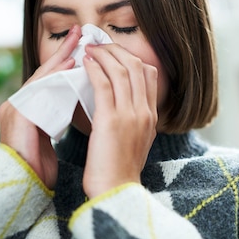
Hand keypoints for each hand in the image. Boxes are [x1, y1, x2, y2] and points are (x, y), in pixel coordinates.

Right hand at [0, 25, 80, 188]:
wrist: (24, 188)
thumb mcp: (50, 133)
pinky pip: (38, 91)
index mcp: (26, 109)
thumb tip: (77, 97)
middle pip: (43, 74)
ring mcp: (14, 109)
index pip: (47, 80)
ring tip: (77, 45)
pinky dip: (55, 78)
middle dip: (62, 52)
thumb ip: (57, 113)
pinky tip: (69, 68)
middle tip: (79, 32)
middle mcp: (16, 105)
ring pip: (41, 79)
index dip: (64, 61)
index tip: (81, 45)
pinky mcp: (18, 116)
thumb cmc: (39, 166)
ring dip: (60, 60)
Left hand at [82, 43, 157, 197]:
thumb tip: (119, 108)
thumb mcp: (134, 143)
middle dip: (116, 50)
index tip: (113, 53)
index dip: (130, 58)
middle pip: (136, 67)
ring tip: (89, 48)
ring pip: (121, 71)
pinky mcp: (112, 121)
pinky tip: (86, 62)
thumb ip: (132, 123)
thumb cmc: (118, 172)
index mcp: (151, 117)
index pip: (149, 75)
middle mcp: (145, 112)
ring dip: (104, 54)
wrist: (116, 193)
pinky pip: (105, 84)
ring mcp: (131, 116)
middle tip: (98, 45)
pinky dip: (95, 68)